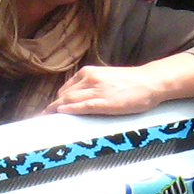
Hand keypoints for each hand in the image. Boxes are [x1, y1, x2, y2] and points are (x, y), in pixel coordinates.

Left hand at [48, 64, 164, 117]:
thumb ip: (92, 85)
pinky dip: (70, 109)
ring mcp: (97, 90)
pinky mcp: (105, 102)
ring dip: (56, 110)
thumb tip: (78, 97)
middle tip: (42, 118)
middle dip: (52, 108)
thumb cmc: (131, 82)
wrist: (151, 81)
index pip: (66, 89)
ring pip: (70, 100)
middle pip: (64, 95)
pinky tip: (61, 113)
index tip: (49, 111)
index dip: (56, 101)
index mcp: (89, 73)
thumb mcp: (107, 78)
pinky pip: (83, 105)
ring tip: (45, 120)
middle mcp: (90, 80)